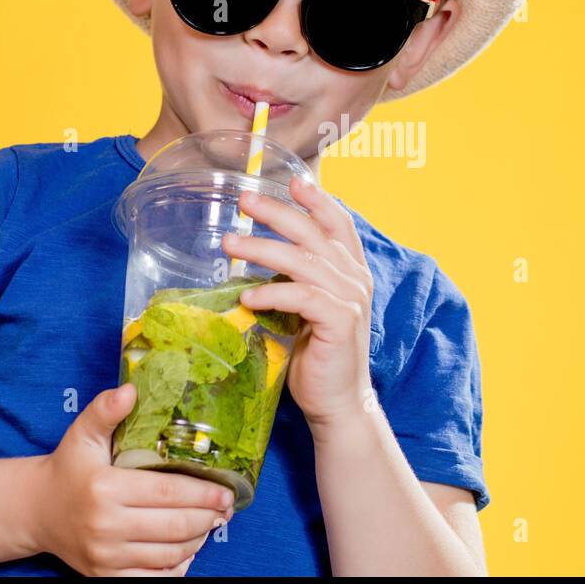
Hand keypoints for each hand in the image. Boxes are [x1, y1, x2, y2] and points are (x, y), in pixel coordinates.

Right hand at [29, 383, 234, 575]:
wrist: (37, 511)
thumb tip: (130, 390)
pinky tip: (187, 549)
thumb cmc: (69, 468)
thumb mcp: (83, 433)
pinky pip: (154, 579)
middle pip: (174, 527)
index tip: (227, 492)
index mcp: (105, 489)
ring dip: (198, 540)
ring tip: (210, 523)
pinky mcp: (105, 577)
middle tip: (225, 509)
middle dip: (208, 518)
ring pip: (169, 554)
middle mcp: (105, 526)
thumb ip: (105, 410)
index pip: (167, 493)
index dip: (203, 494)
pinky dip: (177, 567)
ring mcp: (105, 556)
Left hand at [220, 176, 375, 432]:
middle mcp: (355, 279)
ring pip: (304, 262)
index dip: (317, 200)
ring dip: (263, 249)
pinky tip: (246, 297)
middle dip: (277, 213)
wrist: (337, 402)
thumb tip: (254, 253)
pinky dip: (272, 294)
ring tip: (229, 245)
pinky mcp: (340, 323)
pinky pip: (303, 298)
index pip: (339, 224)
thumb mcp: (306, 308)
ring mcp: (350, 300)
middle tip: (243, 202)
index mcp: (350, 271)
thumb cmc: (316, 355)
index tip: (291, 181)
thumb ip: (295, 279)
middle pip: (314, 234)